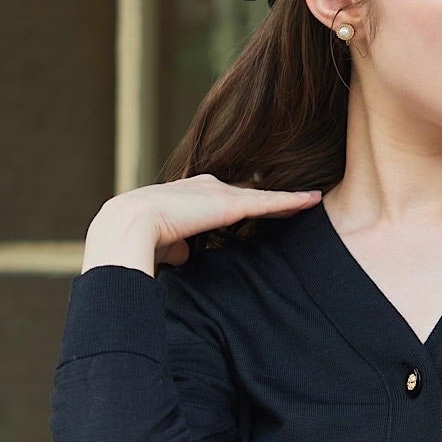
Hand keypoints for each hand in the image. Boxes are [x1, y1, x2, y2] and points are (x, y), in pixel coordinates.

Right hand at [81, 173, 323, 275]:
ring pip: (261, 196)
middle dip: (268, 197)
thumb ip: (175, 245)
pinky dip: (292, 201)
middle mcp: (204, 188)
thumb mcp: (160, 243)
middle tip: (296, 201)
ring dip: (286, 199)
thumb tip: (182, 253)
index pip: (220, 200)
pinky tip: (312, 200)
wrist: (129, 227)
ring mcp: (219, 193)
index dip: (240, 204)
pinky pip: (270, 202)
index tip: (255, 210)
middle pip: (246, 193)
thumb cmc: (135, 241)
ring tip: (311, 199)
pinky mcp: (231, 203)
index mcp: (185, 197)